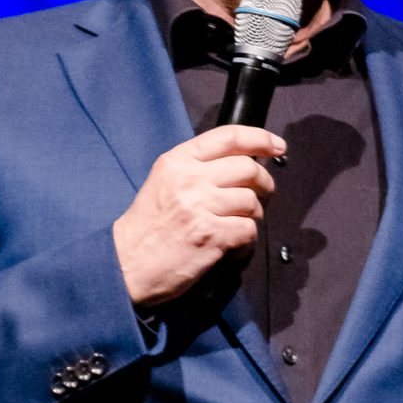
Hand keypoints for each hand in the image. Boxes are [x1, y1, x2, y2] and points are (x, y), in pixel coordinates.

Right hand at [112, 125, 284, 307]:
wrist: (125, 265)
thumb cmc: (145, 228)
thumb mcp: (162, 183)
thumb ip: (195, 169)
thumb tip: (239, 166)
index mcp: (177, 161)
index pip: (228, 137)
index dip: (260, 138)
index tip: (277, 146)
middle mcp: (190, 179)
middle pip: (248, 168)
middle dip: (264, 183)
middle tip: (263, 195)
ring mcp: (201, 207)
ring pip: (252, 201)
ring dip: (253, 217)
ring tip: (237, 227)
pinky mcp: (212, 235)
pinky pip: (248, 231)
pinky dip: (246, 242)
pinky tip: (232, 248)